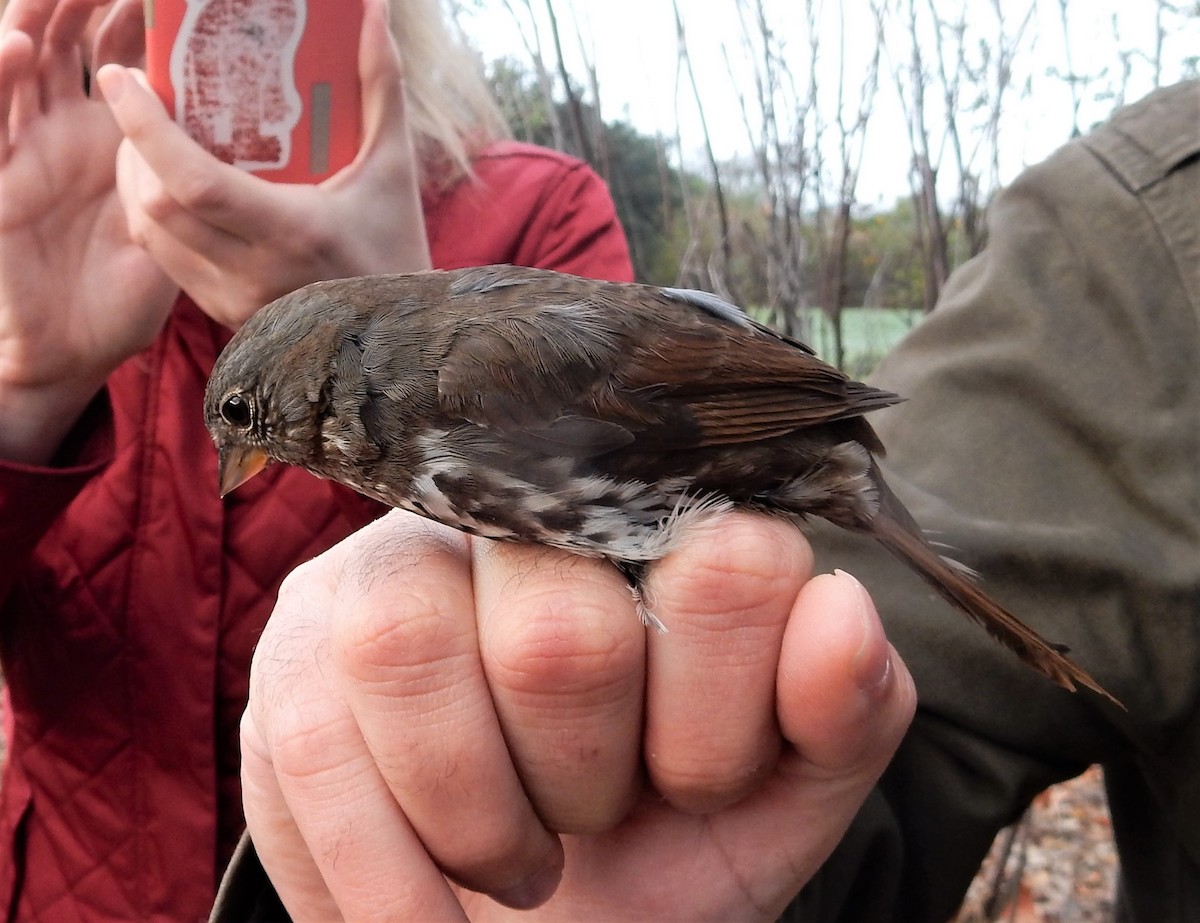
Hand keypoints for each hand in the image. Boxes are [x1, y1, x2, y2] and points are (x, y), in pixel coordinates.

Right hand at [0, 0, 176, 462]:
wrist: (67, 350)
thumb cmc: (126, 292)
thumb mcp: (186, 228)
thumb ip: (216, 183)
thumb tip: (284, 151)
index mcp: (110, 132)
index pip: (117, 45)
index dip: (135, 9)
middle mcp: (63, 126)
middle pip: (63, 31)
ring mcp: (23, 148)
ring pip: (18, 56)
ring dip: (35, 13)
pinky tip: (13, 45)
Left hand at [96, 0, 430, 329]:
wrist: (399, 332)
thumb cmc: (398, 247)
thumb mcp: (393, 167)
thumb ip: (381, 88)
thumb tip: (374, 13)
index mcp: (293, 232)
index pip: (190, 182)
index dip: (144, 128)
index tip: (121, 78)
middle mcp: (255, 273)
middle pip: (154, 207)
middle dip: (131, 149)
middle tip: (136, 105)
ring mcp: (235, 301)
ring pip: (150, 237)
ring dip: (135, 184)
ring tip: (146, 142)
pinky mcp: (226, 316)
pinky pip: (167, 262)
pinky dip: (155, 219)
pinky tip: (169, 188)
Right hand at [241, 511, 915, 920]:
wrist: (540, 899)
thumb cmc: (668, 831)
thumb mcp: (778, 794)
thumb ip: (840, 711)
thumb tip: (842, 611)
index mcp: (662, 522)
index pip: (727, 559)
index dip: (716, 720)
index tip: (697, 782)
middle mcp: (526, 509)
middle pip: (561, 626)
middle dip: (586, 778)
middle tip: (591, 816)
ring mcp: (399, 559)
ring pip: (403, 643)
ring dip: (475, 816)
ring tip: (513, 862)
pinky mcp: (297, 633)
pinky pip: (304, 734)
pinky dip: (379, 871)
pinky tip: (425, 908)